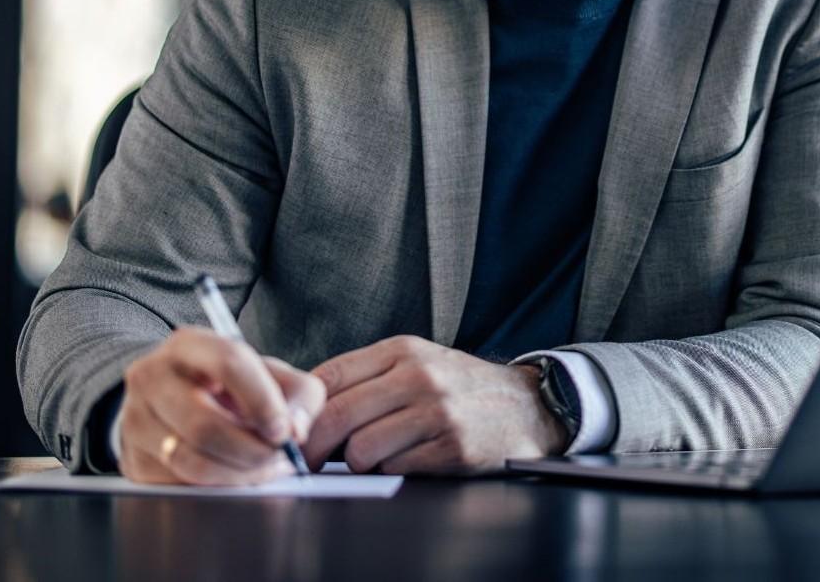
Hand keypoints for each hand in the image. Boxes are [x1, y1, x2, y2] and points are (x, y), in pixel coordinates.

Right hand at [114, 327, 326, 485]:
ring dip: (237, 475)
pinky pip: (177, 485)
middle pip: (203, 424)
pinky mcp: (132, 460)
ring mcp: (135, 419)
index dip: (263, 401)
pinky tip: (236, 477)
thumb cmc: (229, 387)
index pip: (228, 364)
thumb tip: (296, 430)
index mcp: (189, 344)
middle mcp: (152, 376)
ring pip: (190, 460)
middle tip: (280, 458)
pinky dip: (215, 488)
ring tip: (264, 470)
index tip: (285, 430)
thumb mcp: (267, 375)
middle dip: (252, 450)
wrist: (171, 401)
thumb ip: (298, 394)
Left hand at [302, 335, 568, 473]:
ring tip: (374, 456)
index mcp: (402, 350)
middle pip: (337, 416)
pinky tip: (408, 459)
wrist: (526, 406)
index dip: (302, 409)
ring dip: (358, 462)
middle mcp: (419, 376)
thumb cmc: (459, 387)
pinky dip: (392, 470)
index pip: (330, 377)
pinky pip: (394, 469)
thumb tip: (307, 408)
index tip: (293, 429)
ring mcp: (437, 412)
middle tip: (309, 460)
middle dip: (314, 446)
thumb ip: (367, 377)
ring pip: (361, 449)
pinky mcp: (452, 448)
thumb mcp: (416, 363)